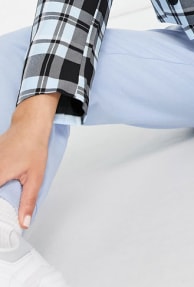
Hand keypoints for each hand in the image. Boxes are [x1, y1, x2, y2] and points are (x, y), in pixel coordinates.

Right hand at [0, 94, 59, 228]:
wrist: (30, 125)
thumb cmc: (33, 146)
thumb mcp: (35, 177)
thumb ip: (28, 201)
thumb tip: (23, 222)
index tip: (3, 225)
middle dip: (1, 200)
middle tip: (5, 214)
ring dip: (0, 193)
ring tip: (5, 196)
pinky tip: (4, 189)